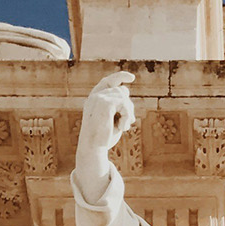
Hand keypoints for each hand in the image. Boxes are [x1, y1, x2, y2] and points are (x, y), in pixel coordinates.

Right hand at [74, 71, 134, 196]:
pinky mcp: (104, 103)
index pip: (107, 81)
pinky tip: (123, 127)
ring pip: (124, 96)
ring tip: (124, 126)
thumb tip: (125, 90)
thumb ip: (117, 105)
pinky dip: (127, 115)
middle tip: (128, 123)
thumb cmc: (103, 137)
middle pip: (121, 90)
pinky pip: (124, 102)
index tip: (131, 78)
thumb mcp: (112, 119)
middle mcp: (95, 96)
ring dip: (128, 112)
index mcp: (94, 99)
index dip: (119, 77)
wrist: (93, 148)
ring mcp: (98, 98)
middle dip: (128, 106)